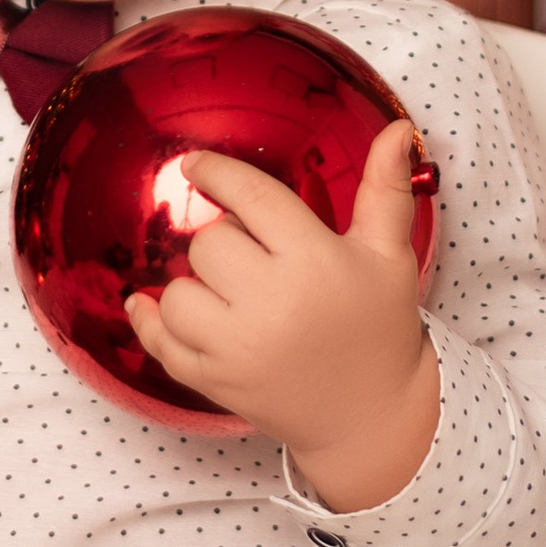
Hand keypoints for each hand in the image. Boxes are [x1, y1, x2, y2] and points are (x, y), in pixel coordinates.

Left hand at [123, 115, 438, 509]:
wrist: (373, 415)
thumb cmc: (380, 327)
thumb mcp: (389, 256)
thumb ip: (384, 189)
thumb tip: (399, 131)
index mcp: (314, 260)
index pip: (251, 197)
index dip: (216, 173)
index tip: (195, 165)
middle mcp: (273, 302)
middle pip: (210, 243)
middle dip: (227, 244)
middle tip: (258, 262)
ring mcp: (239, 348)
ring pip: (179, 291)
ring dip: (196, 286)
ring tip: (232, 296)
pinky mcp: (216, 382)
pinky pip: (161, 343)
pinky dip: (150, 322)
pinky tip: (147, 304)